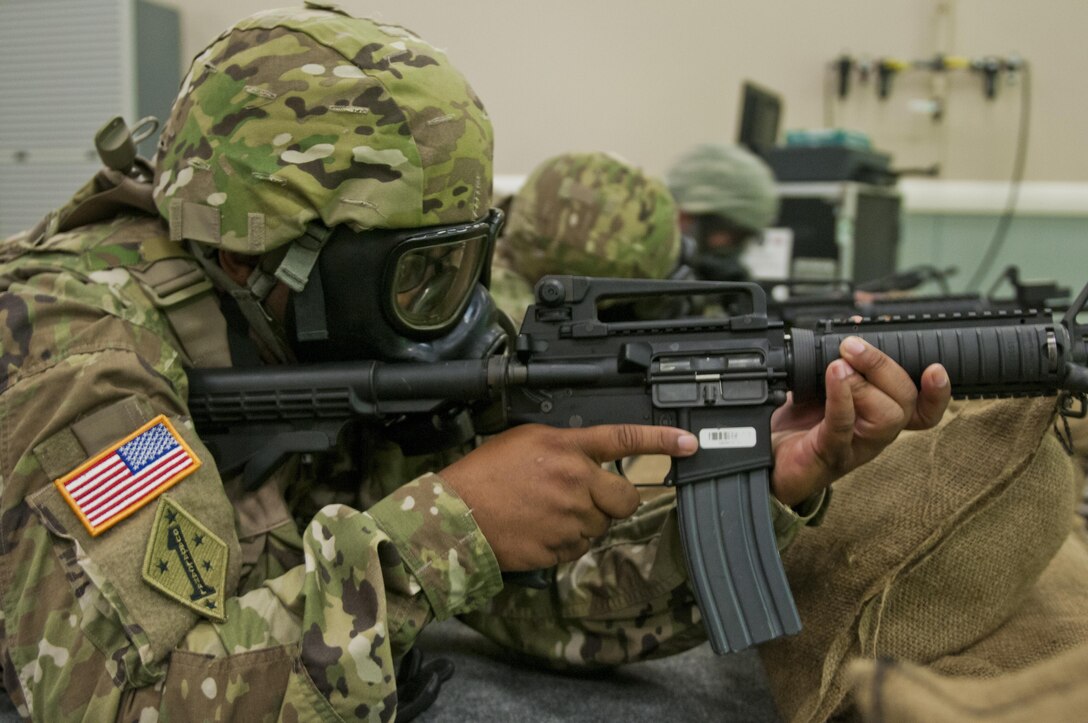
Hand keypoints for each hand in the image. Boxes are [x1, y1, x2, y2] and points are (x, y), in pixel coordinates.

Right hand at [440, 424, 697, 570]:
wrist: (454, 515)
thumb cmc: (482, 475)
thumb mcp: (524, 439)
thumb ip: (565, 444)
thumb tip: (588, 456)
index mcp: (566, 448)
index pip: (624, 439)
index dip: (661, 440)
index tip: (689, 443)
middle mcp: (575, 481)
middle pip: (624, 497)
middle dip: (614, 500)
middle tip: (588, 498)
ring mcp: (570, 517)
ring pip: (601, 525)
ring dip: (585, 522)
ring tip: (547, 513)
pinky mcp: (560, 548)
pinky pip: (579, 548)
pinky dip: (566, 543)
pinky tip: (540, 531)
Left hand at [770, 336, 950, 505]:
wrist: (764, 459)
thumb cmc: (797, 426)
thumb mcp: (821, 387)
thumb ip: (842, 362)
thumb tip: (853, 326)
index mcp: (879, 416)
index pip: (924, 410)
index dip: (938, 393)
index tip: (936, 368)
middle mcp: (874, 434)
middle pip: (907, 404)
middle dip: (885, 367)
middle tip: (853, 346)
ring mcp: (854, 447)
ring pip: (887, 418)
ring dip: (864, 383)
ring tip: (839, 364)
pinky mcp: (829, 455)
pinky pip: (844, 426)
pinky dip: (841, 396)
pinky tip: (834, 375)